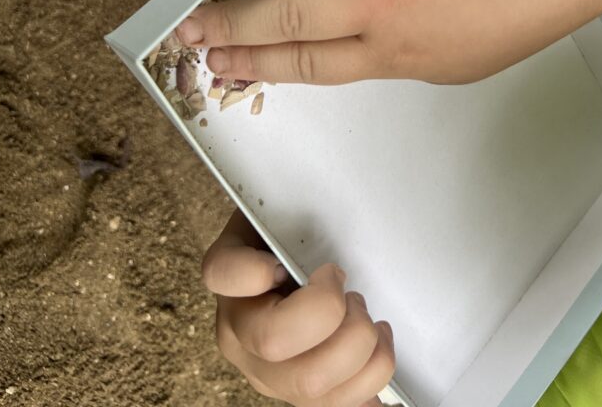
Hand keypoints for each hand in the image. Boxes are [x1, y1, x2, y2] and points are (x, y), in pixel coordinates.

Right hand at [177, 0, 587, 84]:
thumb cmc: (500, 22)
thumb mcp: (438, 63)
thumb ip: (378, 52)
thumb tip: (323, 36)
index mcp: (391, 53)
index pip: (301, 62)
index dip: (252, 62)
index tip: (218, 62)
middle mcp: (381, 4)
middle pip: (284, 13)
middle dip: (231, 21)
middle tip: (194, 24)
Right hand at [203, 211, 394, 406]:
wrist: (291, 267)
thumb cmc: (295, 238)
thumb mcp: (284, 213)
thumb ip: (292, 217)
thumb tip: (331, 220)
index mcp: (229, 279)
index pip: (223, 274)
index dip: (254, 270)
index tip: (285, 260)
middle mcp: (238, 332)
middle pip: (274, 341)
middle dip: (332, 313)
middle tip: (351, 292)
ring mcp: (266, 372)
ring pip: (309, 386)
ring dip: (359, 350)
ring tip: (369, 321)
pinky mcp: (298, 396)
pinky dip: (369, 385)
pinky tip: (378, 355)